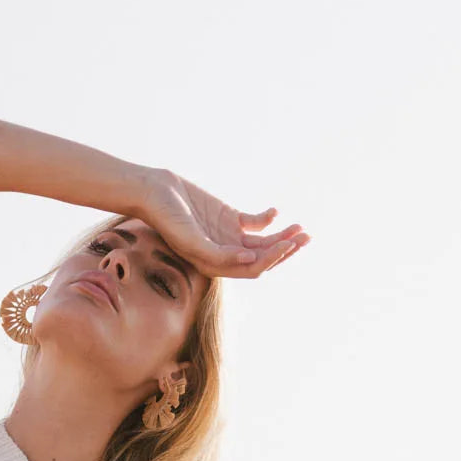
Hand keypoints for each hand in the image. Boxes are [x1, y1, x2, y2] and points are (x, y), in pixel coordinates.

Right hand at [137, 166, 309, 279]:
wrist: (155, 192)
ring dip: (282, 236)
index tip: (287, 244)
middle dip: (285, 250)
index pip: (252, 268)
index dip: (272, 259)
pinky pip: (255, 223)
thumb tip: (249, 259)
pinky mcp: (230, 218)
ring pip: (263, 242)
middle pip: (262, 257)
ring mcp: (228, 236)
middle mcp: (225, 254)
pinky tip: (275, 211)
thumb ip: (217, 254)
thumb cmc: (167, 218)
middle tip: (305, 237)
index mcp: (216, 265)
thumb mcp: (190, 239)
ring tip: (301, 229)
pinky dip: (267, 219)